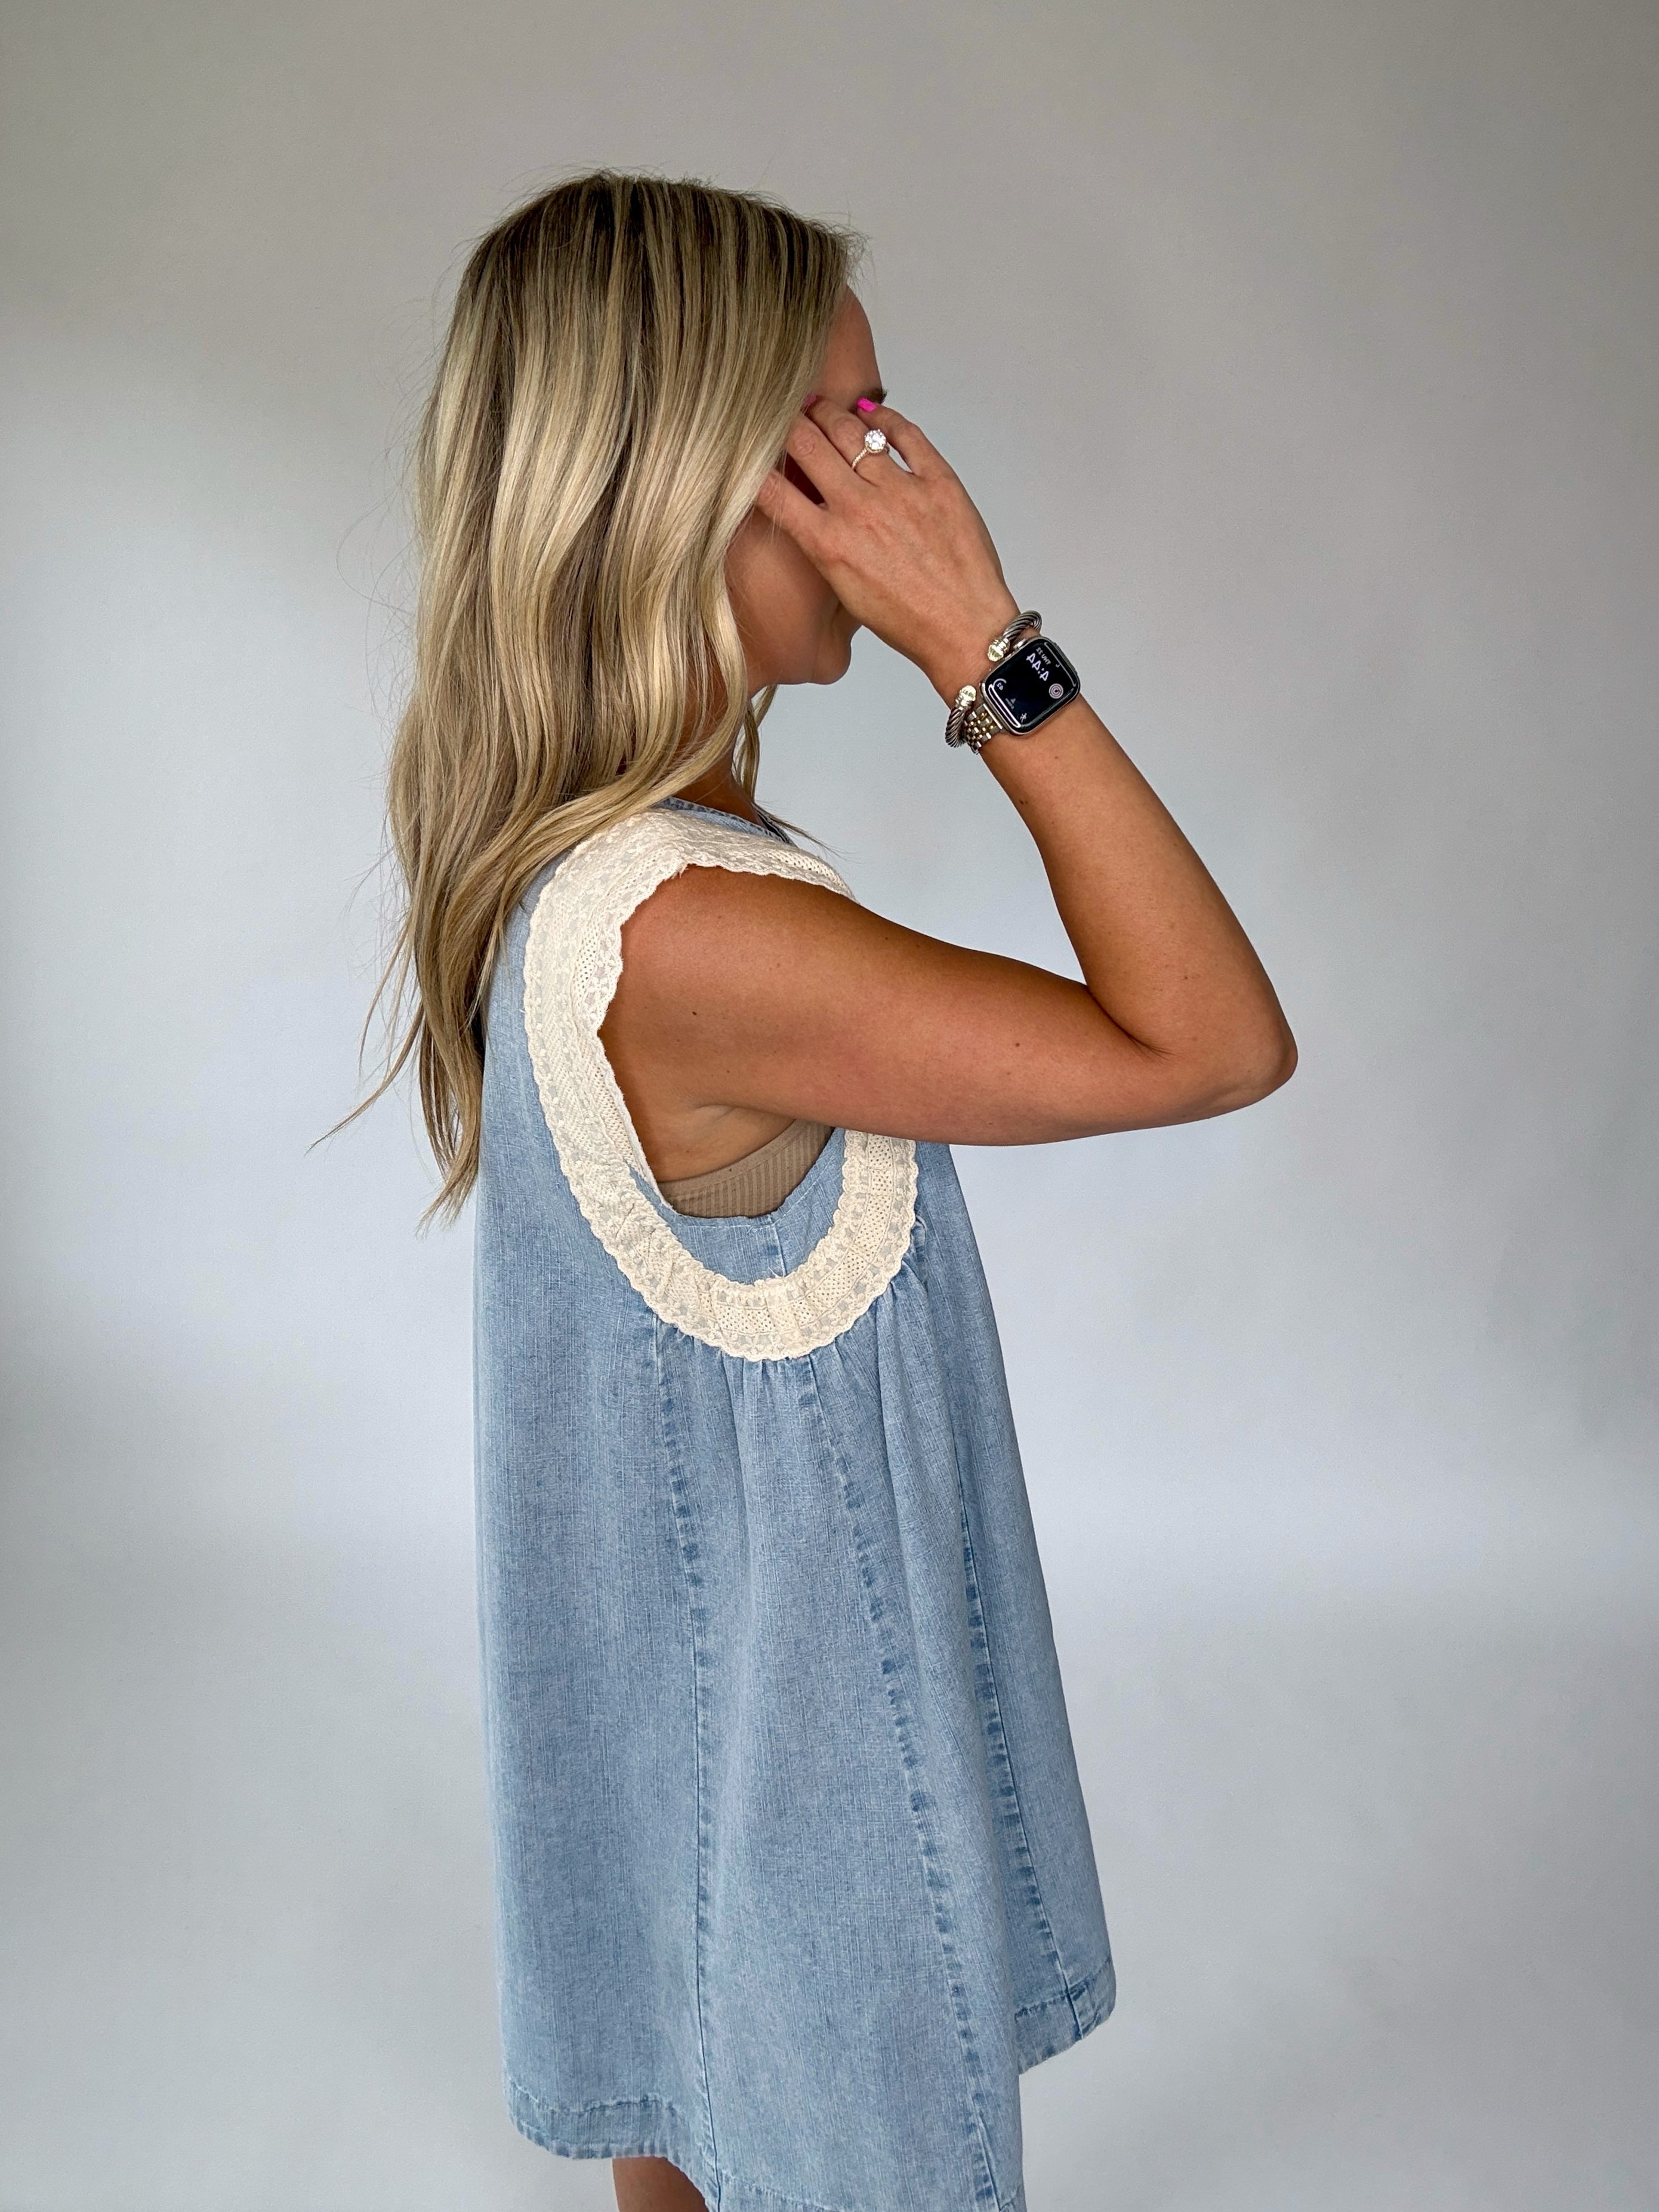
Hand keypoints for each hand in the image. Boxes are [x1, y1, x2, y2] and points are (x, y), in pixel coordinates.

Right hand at [753, 398, 1021, 699]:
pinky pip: (905, 433)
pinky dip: (884, 416)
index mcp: (829, 544)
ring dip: (830, 413)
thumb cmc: (907, 621)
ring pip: (851, 430)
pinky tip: (872, 412)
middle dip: (790, 423)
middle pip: (807, 443)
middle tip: (786, 414)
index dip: (754, 461)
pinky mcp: (939, 482)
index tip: (752, 447)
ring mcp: (901, 492)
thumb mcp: (845, 590)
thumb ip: (822, 542)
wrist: (965, 630)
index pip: (772, 489)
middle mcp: (860, 511)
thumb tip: (808, 505)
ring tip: (821, 406)